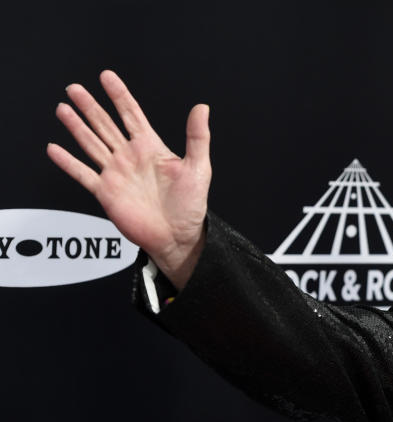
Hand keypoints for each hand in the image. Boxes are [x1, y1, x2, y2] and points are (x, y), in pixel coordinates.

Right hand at [47, 70, 210, 289]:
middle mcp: (130, 158)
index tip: (106, 76)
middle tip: (74, 88)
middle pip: (105, 125)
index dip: (119, 95)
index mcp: (151, 148)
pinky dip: (67, 162)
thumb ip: (197, 138)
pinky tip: (54, 148)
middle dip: (90, 106)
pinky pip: (82, 174)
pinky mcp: (106, 192)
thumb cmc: (191, 206)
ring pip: (91, 144)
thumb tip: (202, 108)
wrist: (178, 238)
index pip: (131, 115)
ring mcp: (116, 174)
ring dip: (76, 127)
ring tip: (62, 108)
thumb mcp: (198, 168)